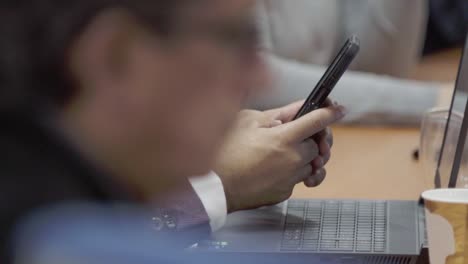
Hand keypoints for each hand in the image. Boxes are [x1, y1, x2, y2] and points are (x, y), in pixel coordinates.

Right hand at [214, 100, 345, 212]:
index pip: (318, 121)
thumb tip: (297, 109)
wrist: (213, 186)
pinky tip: (275, 167)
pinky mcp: (284, 193)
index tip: (338, 109)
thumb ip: (278, 114)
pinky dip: (291, 172)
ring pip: (309, 164)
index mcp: (284, 138)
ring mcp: (290, 179)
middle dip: (312, 138)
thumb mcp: (247, 122)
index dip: (331, 112)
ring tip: (283, 151)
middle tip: (299, 134)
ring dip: (302, 156)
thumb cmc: (225, 152)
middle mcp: (292, 160)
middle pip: (318, 146)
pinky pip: (296, 179)